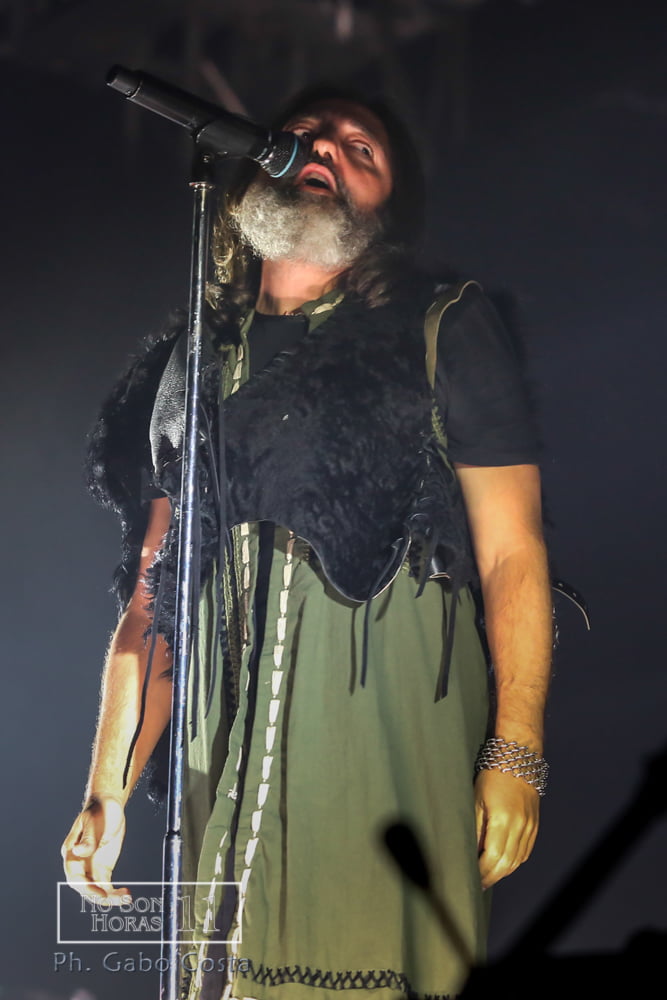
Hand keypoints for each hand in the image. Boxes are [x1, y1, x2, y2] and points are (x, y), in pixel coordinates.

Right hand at [61, 794, 129, 904]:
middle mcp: (79, 864)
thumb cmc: (99, 810)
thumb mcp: (94, 822)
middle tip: (116, 899)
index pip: (75, 877)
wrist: (109, 804)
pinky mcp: (103, 868)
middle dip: (99, 897)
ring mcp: (91, 867)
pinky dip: (114, 892)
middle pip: (85, 888)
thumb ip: (88, 839)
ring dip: (109, 898)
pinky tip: (125, 894)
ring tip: (125, 899)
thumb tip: (79, 852)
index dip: (86, 888)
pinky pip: (106, 886)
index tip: (101, 893)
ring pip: (96, 890)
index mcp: (71, 853)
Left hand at [475, 769, 539, 888]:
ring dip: (502, 872)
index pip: (492, 857)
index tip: (470, 878)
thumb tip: (468, 850)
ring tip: (487, 878)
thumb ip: (474, 827)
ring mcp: (530, 827)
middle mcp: (520, 827)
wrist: (519, 759)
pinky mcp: (535, 825)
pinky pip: (525, 852)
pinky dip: (514, 862)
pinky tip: (503, 865)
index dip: (481, 871)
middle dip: (491, 877)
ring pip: (517, 860)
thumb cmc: (492, 776)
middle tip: (477, 884)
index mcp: (503, 820)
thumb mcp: (476, 799)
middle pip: (506, 864)